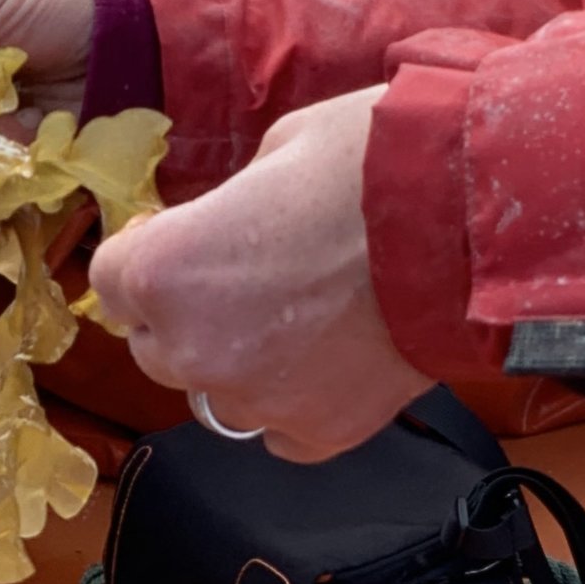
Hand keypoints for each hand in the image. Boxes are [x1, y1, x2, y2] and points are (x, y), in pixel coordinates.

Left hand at [88, 91, 426, 462]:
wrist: (473, 221)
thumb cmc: (373, 161)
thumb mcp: (278, 149)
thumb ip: (228, 205)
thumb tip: (225, 227)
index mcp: (165, 270)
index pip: (111, 279)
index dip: (150, 250)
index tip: (187, 234)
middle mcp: (193, 350)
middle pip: (155, 342)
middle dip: (190, 309)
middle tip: (255, 268)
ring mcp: (256, 401)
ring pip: (219, 388)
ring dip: (244, 356)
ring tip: (309, 310)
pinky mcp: (318, 434)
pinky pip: (279, 427)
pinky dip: (298, 396)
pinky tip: (337, 352)